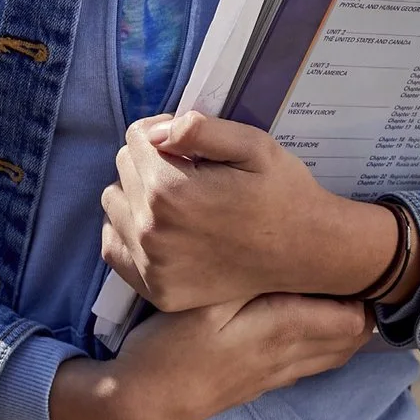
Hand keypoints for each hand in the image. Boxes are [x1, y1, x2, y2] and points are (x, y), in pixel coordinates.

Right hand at [49, 292, 372, 419]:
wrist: (143, 402)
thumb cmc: (172, 346)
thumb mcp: (208, 301)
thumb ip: (249, 276)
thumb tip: (290, 249)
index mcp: (283, 330)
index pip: (351, 318)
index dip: (363, 291)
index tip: (361, 262)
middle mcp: (288, 357)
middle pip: (350, 338)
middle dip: (363, 308)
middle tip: (357, 272)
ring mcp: (274, 375)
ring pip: (332, 355)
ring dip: (345, 328)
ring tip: (342, 293)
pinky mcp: (258, 384)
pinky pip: (308, 364)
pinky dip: (323, 344)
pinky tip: (308, 322)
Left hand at [100, 112, 399, 310]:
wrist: (305, 251)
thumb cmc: (282, 191)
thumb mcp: (253, 145)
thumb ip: (201, 129)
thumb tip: (157, 132)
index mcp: (170, 190)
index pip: (135, 140)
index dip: (163, 132)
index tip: (190, 144)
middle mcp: (152, 231)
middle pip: (122, 171)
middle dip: (150, 161)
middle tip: (189, 170)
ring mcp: (151, 266)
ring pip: (114, 207)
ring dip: (136, 195)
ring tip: (176, 199)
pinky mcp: (156, 290)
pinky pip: (115, 249)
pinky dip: (130, 232)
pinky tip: (162, 228)